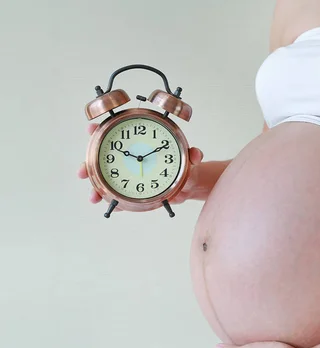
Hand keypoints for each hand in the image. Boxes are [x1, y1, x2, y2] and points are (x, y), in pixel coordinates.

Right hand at [77, 123, 203, 207]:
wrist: (189, 183)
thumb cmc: (186, 164)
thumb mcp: (190, 158)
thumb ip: (193, 155)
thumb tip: (196, 154)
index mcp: (141, 142)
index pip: (116, 132)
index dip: (101, 130)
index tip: (90, 130)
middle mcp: (131, 157)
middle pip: (103, 157)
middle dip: (89, 164)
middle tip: (82, 172)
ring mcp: (129, 173)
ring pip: (106, 179)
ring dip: (96, 187)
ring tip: (94, 196)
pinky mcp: (133, 189)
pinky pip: (119, 195)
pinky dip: (112, 201)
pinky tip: (108, 206)